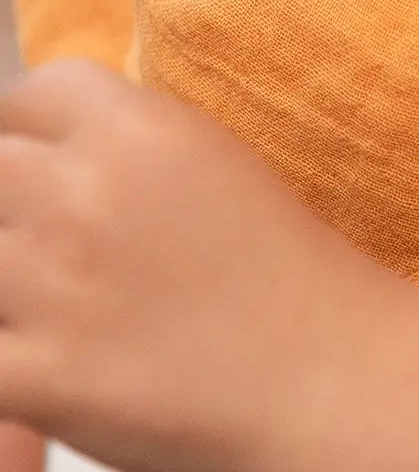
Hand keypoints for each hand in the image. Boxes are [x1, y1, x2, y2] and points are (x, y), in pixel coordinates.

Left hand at [0, 61, 413, 471]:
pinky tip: (44, 366)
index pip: (23, 95)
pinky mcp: (37, 376)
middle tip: (53, 252)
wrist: (332, 376)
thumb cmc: (285, 273)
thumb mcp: (214, 163)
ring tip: (54, 312)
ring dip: (8, 288)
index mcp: (138, 129)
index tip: (44, 176)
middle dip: (11, 208)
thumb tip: (51, 147)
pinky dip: (6, 364)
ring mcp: (53, 284)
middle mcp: (85, 191)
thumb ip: (129, 145)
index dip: (24, 135)